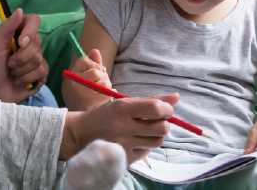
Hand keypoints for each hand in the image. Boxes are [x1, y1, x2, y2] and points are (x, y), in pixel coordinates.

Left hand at [0, 9, 47, 102]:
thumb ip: (6, 28)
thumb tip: (20, 10)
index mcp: (18, 34)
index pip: (33, 21)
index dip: (30, 30)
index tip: (21, 42)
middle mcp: (29, 45)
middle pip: (37, 42)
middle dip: (20, 57)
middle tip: (8, 63)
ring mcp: (36, 60)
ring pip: (38, 59)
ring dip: (21, 69)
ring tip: (12, 73)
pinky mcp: (40, 75)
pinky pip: (42, 71)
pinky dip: (27, 78)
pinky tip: (19, 81)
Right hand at [60, 93, 180, 163]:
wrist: (79, 135)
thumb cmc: (103, 116)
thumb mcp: (123, 103)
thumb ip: (150, 101)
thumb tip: (176, 97)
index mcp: (122, 108)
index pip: (157, 108)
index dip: (167, 109)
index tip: (164, 109)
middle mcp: (124, 127)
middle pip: (162, 128)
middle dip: (163, 123)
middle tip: (155, 121)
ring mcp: (124, 145)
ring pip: (157, 141)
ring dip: (155, 135)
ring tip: (143, 131)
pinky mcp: (124, 158)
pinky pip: (147, 151)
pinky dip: (144, 145)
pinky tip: (134, 141)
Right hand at [62, 50, 112, 111]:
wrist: (85, 114)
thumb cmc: (90, 90)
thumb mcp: (90, 74)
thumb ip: (94, 62)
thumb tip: (95, 51)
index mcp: (74, 74)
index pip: (85, 59)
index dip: (94, 64)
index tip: (97, 70)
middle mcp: (76, 83)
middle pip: (96, 72)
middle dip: (103, 76)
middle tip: (100, 82)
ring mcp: (82, 93)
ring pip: (104, 82)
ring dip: (107, 85)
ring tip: (102, 90)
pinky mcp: (91, 103)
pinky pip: (108, 92)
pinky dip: (111, 93)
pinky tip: (106, 95)